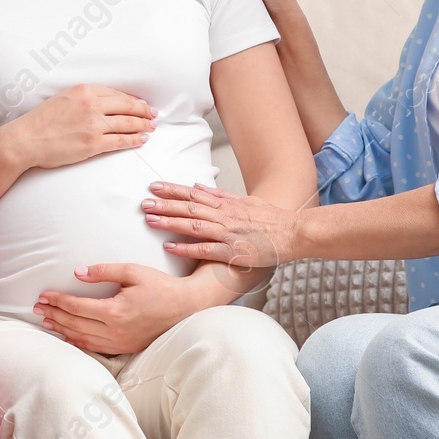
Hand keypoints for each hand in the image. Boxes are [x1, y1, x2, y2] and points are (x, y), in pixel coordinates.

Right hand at [3, 84, 156, 170]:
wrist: (25, 140)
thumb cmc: (40, 121)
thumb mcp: (63, 99)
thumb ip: (84, 99)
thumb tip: (105, 104)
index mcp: (84, 90)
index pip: (117, 94)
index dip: (133, 100)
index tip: (142, 104)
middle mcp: (91, 105)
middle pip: (127, 107)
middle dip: (143, 111)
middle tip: (153, 115)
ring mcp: (93, 124)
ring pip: (127, 124)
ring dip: (142, 126)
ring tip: (151, 128)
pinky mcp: (92, 143)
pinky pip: (120, 141)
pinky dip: (133, 140)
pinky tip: (141, 139)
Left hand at [35, 263, 192, 354]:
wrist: (186, 307)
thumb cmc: (160, 286)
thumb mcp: (133, 272)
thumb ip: (104, 271)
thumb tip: (78, 273)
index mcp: (115, 311)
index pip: (77, 307)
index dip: (57, 301)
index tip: (43, 295)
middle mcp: (114, 331)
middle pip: (75, 323)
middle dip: (54, 314)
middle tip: (36, 308)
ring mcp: (120, 342)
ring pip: (82, 338)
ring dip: (62, 329)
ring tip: (46, 321)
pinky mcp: (126, 348)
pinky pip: (96, 348)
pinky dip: (78, 342)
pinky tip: (68, 336)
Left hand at [142, 181, 301, 267]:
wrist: (294, 232)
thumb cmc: (271, 219)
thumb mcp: (246, 201)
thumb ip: (221, 195)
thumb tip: (199, 186)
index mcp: (227, 204)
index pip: (194, 194)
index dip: (173, 190)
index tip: (155, 186)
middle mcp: (225, 216)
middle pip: (189, 208)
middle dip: (165, 204)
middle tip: (144, 203)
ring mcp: (228, 234)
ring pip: (194, 226)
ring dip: (171, 222)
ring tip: (151, 220)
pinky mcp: (232, 252)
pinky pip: (205, 250)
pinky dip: (186, 248)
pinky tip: (170, 247)